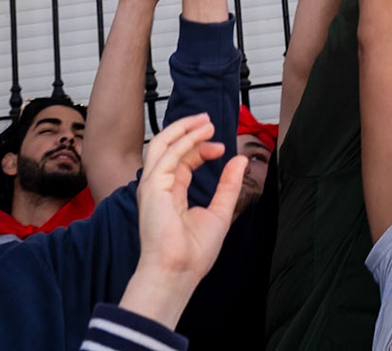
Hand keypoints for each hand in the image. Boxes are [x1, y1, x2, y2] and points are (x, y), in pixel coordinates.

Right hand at [118, 113, 247, 328]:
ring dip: (184, 130)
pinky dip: (184, 140)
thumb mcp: (220, 212)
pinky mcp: (152, 186)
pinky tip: (201, 134)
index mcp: (172, 194)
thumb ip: (228, 185)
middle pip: (169, 148)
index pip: (182, 161)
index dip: (200, 149)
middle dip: (187, 131)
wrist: (180, 270)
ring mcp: (153, 185)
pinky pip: (167, 155)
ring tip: (205, 122)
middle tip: (208, 121)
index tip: (221, 148)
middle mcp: (159, 187)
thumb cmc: (194, 252)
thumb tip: (240, 160)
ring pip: (162, 145)